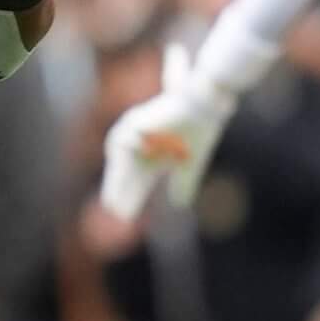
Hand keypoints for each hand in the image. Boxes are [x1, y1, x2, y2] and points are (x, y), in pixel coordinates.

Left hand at [98, 43, 237, 218]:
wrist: (206, 105)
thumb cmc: (200, 131)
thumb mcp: (190, 164)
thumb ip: (183, 183)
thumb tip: (179, 205)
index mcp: (152, 155)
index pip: (136, 180)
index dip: (130, 196)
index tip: (123, 216)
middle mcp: (140, 145)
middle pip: (124, 171)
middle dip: (119, 190)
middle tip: (113, 210)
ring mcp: (135, 132)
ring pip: (120, 157)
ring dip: (117, 177)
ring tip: (114, 196)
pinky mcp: (136, 119)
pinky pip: (126, 137)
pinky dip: (130, 149)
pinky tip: (137, 160)